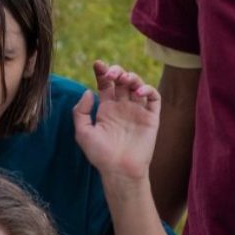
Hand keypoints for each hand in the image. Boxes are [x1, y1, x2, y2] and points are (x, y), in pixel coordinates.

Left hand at [73, 61, 160, 183]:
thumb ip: (81, 112)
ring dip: (132, 77)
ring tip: (125, 79)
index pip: (105, 84)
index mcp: (106, 109)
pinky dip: (148, 89)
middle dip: (117, 71)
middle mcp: (122, 107)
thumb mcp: (83, 133)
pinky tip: (139, 92)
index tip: (97, 64)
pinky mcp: (151, 118)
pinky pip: (154, 98)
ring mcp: (137, 111)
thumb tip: (88, 92)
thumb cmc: (100, 155)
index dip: (102, 72)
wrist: (120, 171)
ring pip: (137, 85)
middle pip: (121, 81)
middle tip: (111, 73)